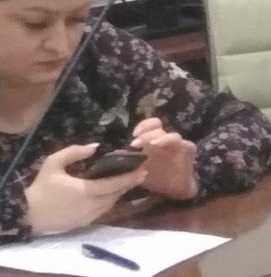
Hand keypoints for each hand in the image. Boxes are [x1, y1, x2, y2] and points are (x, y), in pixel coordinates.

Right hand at [24, 143, 146, 233]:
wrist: (27, 215)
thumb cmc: (41, 188)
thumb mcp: (53, 163)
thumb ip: (74, 152)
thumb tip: (96, 146)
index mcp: (86, 191)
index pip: (114, 184)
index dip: (130, 177)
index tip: (143, 169)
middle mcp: (91, 205)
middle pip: (116, 194)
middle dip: (129, 184)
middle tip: (141, 173)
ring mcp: (88, 216)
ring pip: (111, 204)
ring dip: (120, 193)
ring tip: (129, 181)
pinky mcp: (83, 223)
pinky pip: (103, 211)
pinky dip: (109, 201)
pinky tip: (112, 193)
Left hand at [130, 118, 197, 200]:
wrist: (174, 191)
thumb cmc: (155, 178)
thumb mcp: (138, 170)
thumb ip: (130, 161)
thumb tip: (115, 156)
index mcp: (153, 141)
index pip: (149, 126)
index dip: (142, 126)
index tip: (133, 135)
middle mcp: (165, 140)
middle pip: (158, 127)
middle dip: (146, 132)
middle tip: (136, 143)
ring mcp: (178, 145)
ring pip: (172, 135)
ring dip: (161, 138)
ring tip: (152, 144)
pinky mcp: (188, 151)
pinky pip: (186, 144)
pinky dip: (177, 146)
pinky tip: (168, 149)